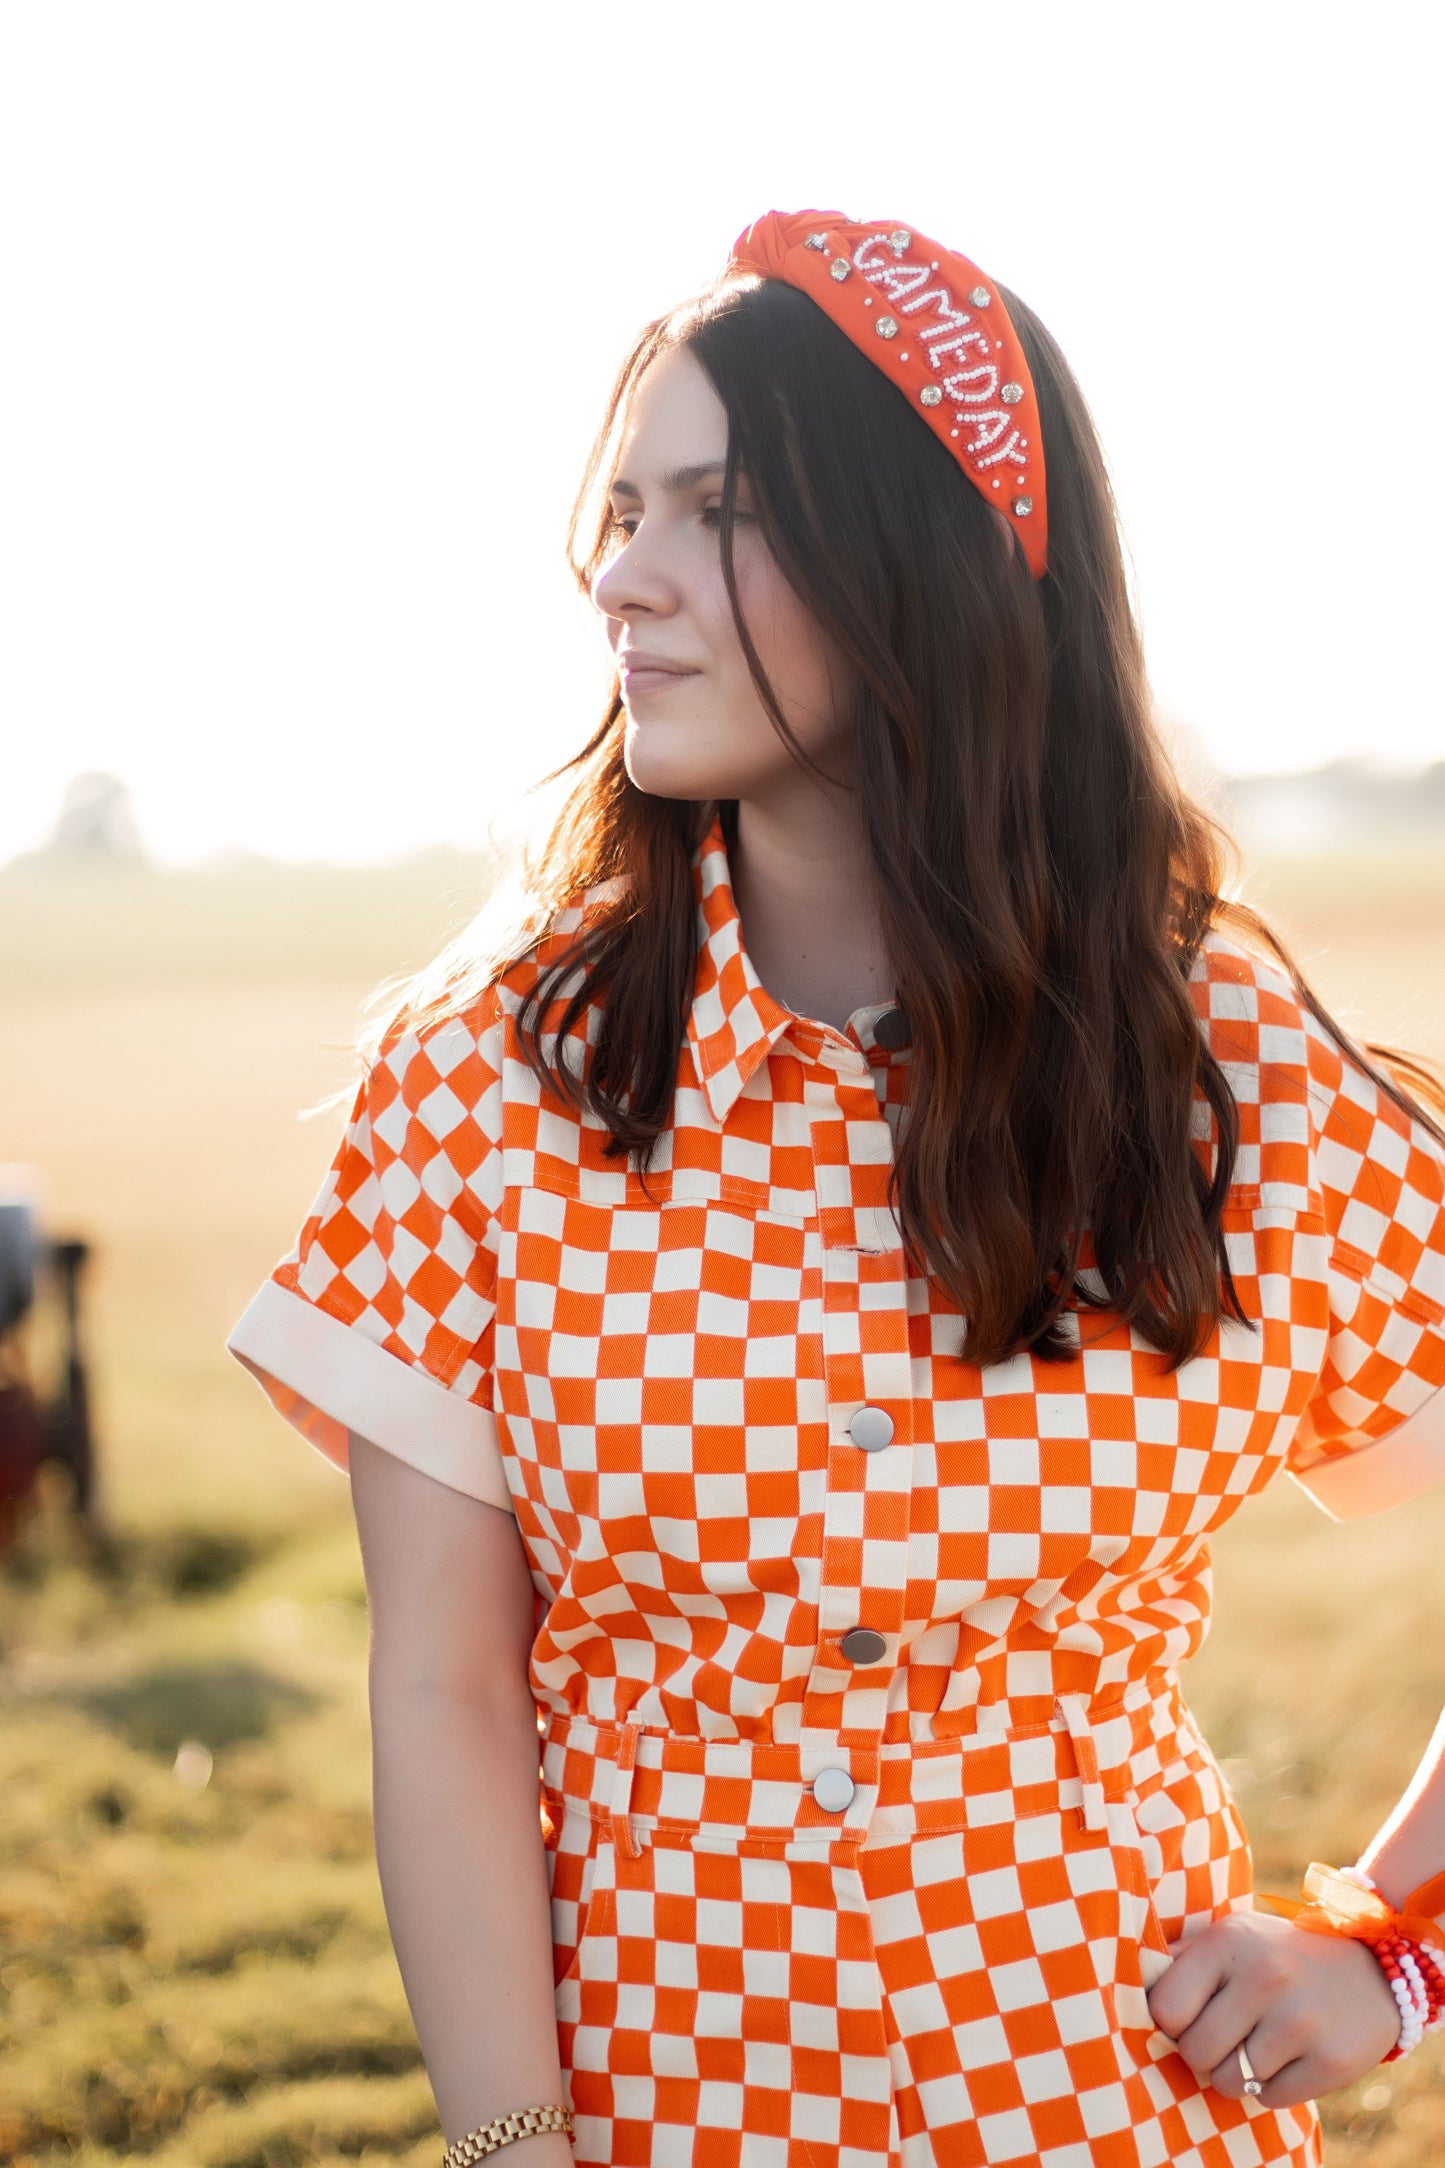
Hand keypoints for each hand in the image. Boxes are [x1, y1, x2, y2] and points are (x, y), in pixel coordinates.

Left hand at [1146, 1907, 1401, 2109]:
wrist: (1371, 1971)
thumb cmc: (1276, 1956)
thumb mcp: (1231, 1937)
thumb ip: (1181, 1958)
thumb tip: (1123, 1983)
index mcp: (1228, 1942)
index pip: (1164, 2009)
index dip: (1170, 2023)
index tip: (1188, 2018)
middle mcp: (1264, 1977)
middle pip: (1195, 2052)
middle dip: (1203, 2054)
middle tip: (1225, 2036)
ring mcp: (1300, 2021)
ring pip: (1231, 2082)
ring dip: (1237, 2074)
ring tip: (1257, 2045)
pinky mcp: (1329, 2061)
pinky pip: (1270, 2098)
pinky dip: (1273, 2087)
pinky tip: (1289, 2056)